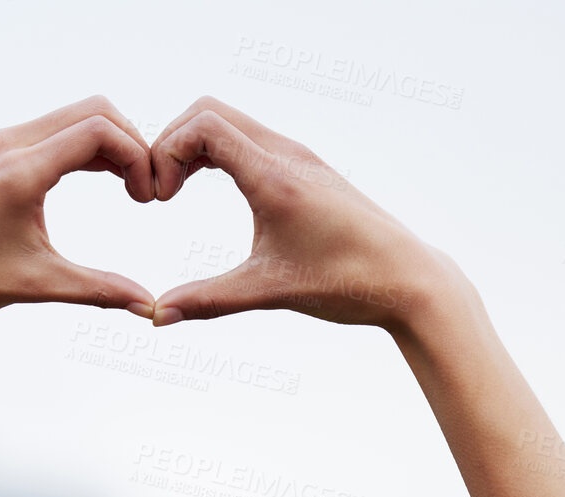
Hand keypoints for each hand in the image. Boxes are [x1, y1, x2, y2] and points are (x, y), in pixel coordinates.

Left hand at [0, 96, 156, 327]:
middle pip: (93, 111)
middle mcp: (9, 144)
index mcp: (20, 169)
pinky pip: (51, 131)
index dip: (138, 158)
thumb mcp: (36, 284)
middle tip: (146, 189)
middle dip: (132, 143)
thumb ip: (98, 290)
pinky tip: (98, 179)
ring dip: (109, 143)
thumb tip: (148, 307)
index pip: (100, 131)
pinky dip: (83, 146)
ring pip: (73, 117)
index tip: (147, 199)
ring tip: (129, 187)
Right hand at [149, 97, 458, 330]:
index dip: (166, 152)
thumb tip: (157, 317)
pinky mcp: (306, 167)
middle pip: (209, 111)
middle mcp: (287, 154)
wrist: (407, 278)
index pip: (203, 126)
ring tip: (176, 191)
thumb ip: (209, 300)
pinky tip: (210, 187)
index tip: (160, 198)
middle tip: (160, 192)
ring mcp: (298, 156)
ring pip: (230, 121)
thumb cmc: (345, 282)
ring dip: (193, 146)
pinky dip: (218, 150)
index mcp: (275, 177)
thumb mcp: (269, 291)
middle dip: (171, 143)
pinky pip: (249, 137)